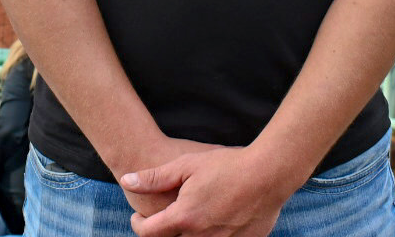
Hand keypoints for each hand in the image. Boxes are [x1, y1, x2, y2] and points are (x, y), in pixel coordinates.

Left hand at [122, 146, 297, 236]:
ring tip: (187, 218)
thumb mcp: (186, 165)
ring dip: (185, 234)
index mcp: (184, 217)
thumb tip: (126, 181)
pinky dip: (209, 236)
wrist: (268, 175)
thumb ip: (155, 177)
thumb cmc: (227, 165)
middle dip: (162, 232)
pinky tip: (212, 220)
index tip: (137, 219)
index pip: (148, 233)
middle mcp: (200, 236)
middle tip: (162, 219)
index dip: (137, 226)